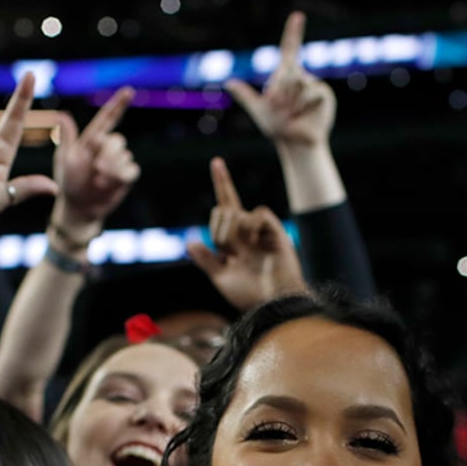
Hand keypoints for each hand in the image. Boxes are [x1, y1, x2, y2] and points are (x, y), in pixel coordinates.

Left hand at [51, 87, 141, 238]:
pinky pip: (131, 169)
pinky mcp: (126, 175)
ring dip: (111, 169)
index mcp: (92, 139)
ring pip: (124, 155)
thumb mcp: (65, 159)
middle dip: (108, 153)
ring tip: (97, 181)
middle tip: (96, 167)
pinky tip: (108, 184)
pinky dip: (120, 176)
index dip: (118, 103)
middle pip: (117, 139)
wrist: (79, 207)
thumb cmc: (68, 182)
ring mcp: (119, 161)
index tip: (129, 90)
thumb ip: (68, 138)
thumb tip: (61, 115)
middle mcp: (108, 147)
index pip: (107, 118)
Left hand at [185, 157, 307, 310]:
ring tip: (244, 252)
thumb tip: (190, 242)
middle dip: (218, 232)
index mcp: (235, 240)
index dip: (222, 183)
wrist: (273, 304)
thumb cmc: (250, 295)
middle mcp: (247, 232)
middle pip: (223, 210)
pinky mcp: (276, 232)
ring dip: (231, 234)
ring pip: (235, 213)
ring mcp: (261, 231)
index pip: (225, 207)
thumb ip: (206, 260)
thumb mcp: (221, 278)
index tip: (217, 161)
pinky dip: (250, 227)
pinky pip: (257, 214)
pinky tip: (254, 243)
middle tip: (230, 253)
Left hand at [225, 11, 336, 148]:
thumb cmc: (277, 128)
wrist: (296, 143)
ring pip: (300, 84)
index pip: (289, 49)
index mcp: (285, 76)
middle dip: (281, 93)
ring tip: (292, 114)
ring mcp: (314, 85)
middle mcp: (300, 77)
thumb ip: (246, 96)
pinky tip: (304, 115)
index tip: (298, 15)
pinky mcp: (325, 95)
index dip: (293, 32)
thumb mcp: (259, 111)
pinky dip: (304, 105)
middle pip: (289, 72)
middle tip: (280, 109)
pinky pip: (313, 94)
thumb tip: (229, 83)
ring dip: (291, 102)